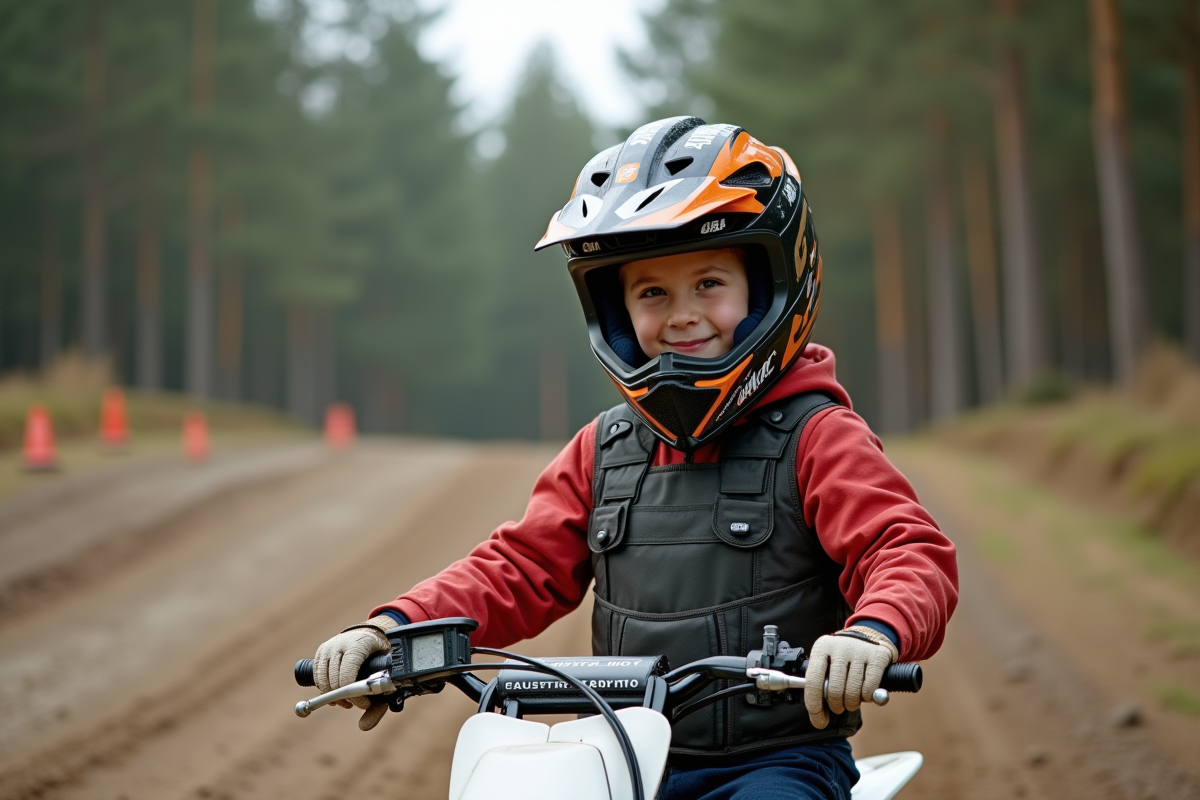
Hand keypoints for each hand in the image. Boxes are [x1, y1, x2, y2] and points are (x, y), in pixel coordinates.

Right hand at [313, 616, 394, 730]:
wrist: (370, 632)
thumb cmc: (382, 654)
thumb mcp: (388, 672)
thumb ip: (380, 702)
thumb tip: (364, 727)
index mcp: (360, 644)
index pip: (348, 676)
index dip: (354, 696)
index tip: (365, 703)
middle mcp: (341, 643)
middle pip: (335, 681)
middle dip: (346, 699)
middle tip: (357, 704)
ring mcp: (328, 647)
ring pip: (323, 681)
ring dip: (334, 697)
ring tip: (347, 701)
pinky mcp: (321, 651)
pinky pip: (317, 676)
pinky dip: (325, 690)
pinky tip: (336, 695)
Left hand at [803, 626, 898, 728]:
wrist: (868, 636)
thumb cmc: (843, 659)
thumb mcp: (827, 663)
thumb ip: (819, 686)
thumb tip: (818, 719)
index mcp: (821, 648)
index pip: (812, 682)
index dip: (815, 706)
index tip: (819, 722)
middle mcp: (839, 647)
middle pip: (834, 690)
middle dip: (836, 706)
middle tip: (839, 707)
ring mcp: (859, 650)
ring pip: (852, 692)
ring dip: (852, 704)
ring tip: (852, 700)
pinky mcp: (877, 656)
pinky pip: (870, 688)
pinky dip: (867, 698)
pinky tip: (865, 693)